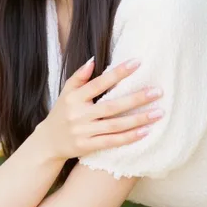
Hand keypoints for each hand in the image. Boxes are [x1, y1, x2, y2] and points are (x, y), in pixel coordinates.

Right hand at [36, 58, 162, 160]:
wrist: (47, 142)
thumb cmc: (61, 112)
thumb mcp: (66, 93)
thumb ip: (79, 77)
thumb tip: (93, 60)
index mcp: (74, 97)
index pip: (99, 83)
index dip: (118, 73)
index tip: (137, 62)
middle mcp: (79, 114)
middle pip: (112, 105)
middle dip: (136, 98)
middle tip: (158, 91)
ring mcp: (84, 131)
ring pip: (115, 125)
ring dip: (139, 119)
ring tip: (159, 112)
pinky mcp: (88, 146)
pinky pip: (112, 141)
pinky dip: (129, 137)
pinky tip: (146, 132)